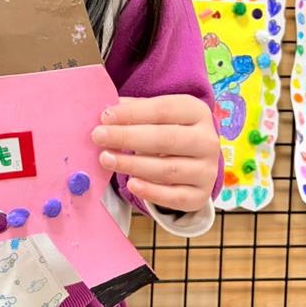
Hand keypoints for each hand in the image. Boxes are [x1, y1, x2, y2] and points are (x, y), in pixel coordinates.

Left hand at [91, 95, 218, 211]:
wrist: (194, 160)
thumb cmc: (168, 130)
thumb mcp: (156, 115)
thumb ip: (134, 111)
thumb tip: (106, 112)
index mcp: (197, 112)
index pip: (164, 110)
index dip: (133, 113)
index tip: (105, 117)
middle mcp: (207, 140)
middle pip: (166, 139)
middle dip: (128, 137)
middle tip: (98, 136)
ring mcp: (206, 170)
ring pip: (168, 169)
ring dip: (133, 164)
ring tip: (105, 159)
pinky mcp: (200, 195)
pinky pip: (175, 197)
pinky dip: (152, 192)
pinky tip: (131, 184)